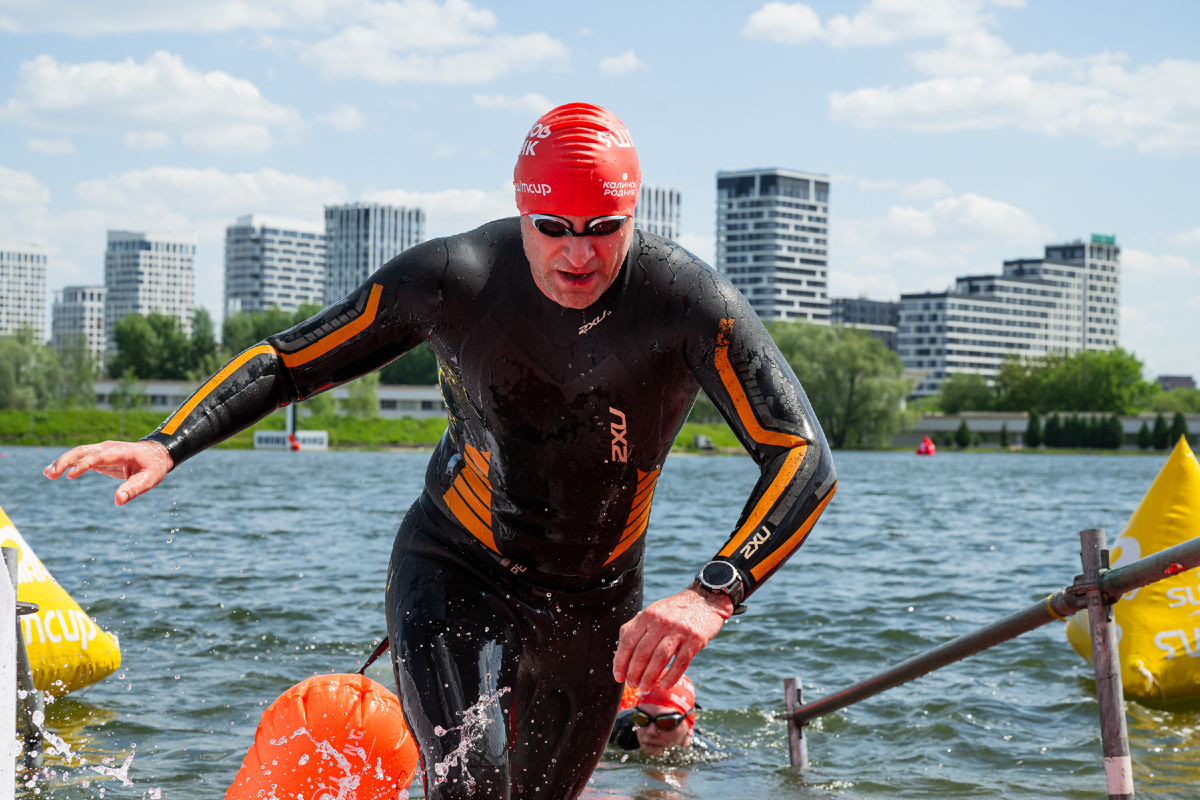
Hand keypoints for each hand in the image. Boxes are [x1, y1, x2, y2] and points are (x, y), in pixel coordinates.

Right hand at [44, 440, 173, 505]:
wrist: (156, 454)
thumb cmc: (153, 467)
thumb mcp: (149, 479)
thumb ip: (134, 489)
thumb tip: (118, 501)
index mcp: (122, 452)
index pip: (99, 456)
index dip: (84, 464)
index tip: (70, 475)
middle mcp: (109, 448)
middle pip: (83, 451)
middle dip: (66, 461)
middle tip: (51, 474)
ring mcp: (103, 450)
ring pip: (79, 453)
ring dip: (63, 462)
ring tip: (48, 474)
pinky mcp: (100, 457)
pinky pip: (81, 458)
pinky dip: (67, 464)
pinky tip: (54, 472)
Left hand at [613, 584, 732, 691]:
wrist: (705, 599)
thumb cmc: (675, 610)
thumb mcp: (653, 611)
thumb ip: (635, 627)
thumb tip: (619, 651)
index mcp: (647, 615)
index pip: (627, 642)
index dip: (620, 662)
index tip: (618, 676)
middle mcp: (661, 622)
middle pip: (641, 653)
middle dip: (634, 673)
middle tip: (632, 685)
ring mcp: (678, 630)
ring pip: (659, 659)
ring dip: (649, 678)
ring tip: (645, 688)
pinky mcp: (695, 639)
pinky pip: (680, 663)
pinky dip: (671, 677)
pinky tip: (664, 685)